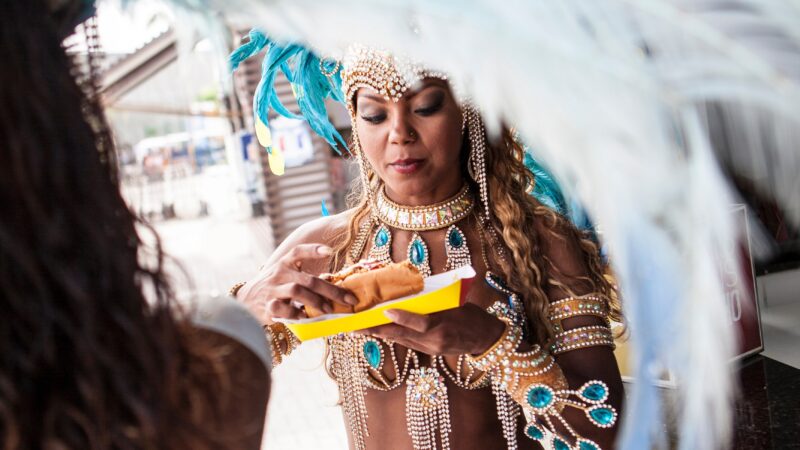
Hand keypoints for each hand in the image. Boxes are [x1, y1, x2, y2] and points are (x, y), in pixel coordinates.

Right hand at [237, 244, 357, 323]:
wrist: (245, 300)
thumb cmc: (274, 287)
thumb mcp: (286, 275)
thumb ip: (305, 277)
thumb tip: (335, 285)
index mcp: (285, 263)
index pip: (298, 251)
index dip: (313, 250)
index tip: (330, 251)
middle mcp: (279, 273)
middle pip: (308, 279)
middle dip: (331, 290)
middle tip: (348, 299)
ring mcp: (272, 289)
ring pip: (297, 291)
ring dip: (316, 301)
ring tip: (329, 310)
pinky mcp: (267, 306)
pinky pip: (283, 309)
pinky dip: (296, 314)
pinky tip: (305, 317)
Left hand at [360, 303, 505, 355]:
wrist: (486, 339)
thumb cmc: (473, 316)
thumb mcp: (458, 303)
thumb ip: (437, 300)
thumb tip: (415, 289)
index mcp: (445, 326)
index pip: (421, 323)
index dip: (402, 318)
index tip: (386, 311)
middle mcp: (435, 341)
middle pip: (403, 336)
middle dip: (378, 331)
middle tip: (357, 326)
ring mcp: (432, 348)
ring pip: (401, 340)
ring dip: (380, 334)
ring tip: (360, 329)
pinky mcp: (430, 352)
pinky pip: (407, 343)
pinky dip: (393, 336)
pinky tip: (379, 332)